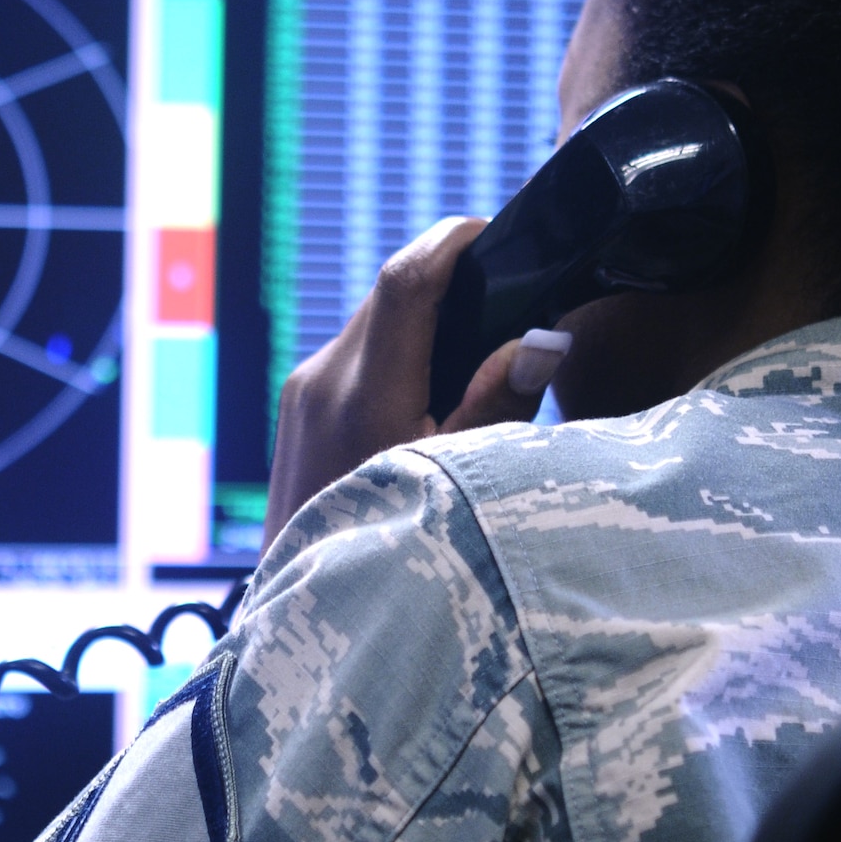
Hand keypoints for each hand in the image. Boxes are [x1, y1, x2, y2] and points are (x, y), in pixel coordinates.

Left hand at [262, 216, 572, 549]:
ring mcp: (304, 390)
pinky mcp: (297, 405)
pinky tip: (432, 383)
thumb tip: (542, 336)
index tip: (494, 230)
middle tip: (505, 284)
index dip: (452, 239)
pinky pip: (354, 353)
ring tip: (476, 339)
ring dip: (421, 317)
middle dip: (447, 278)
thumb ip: (500, 403)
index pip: (407, 277)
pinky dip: (396, 349)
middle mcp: (325, 377)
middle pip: (391, 291)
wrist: (306, 611)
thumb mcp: (461, 478)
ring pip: (371, 320)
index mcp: (366, 390)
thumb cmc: (395, 549)